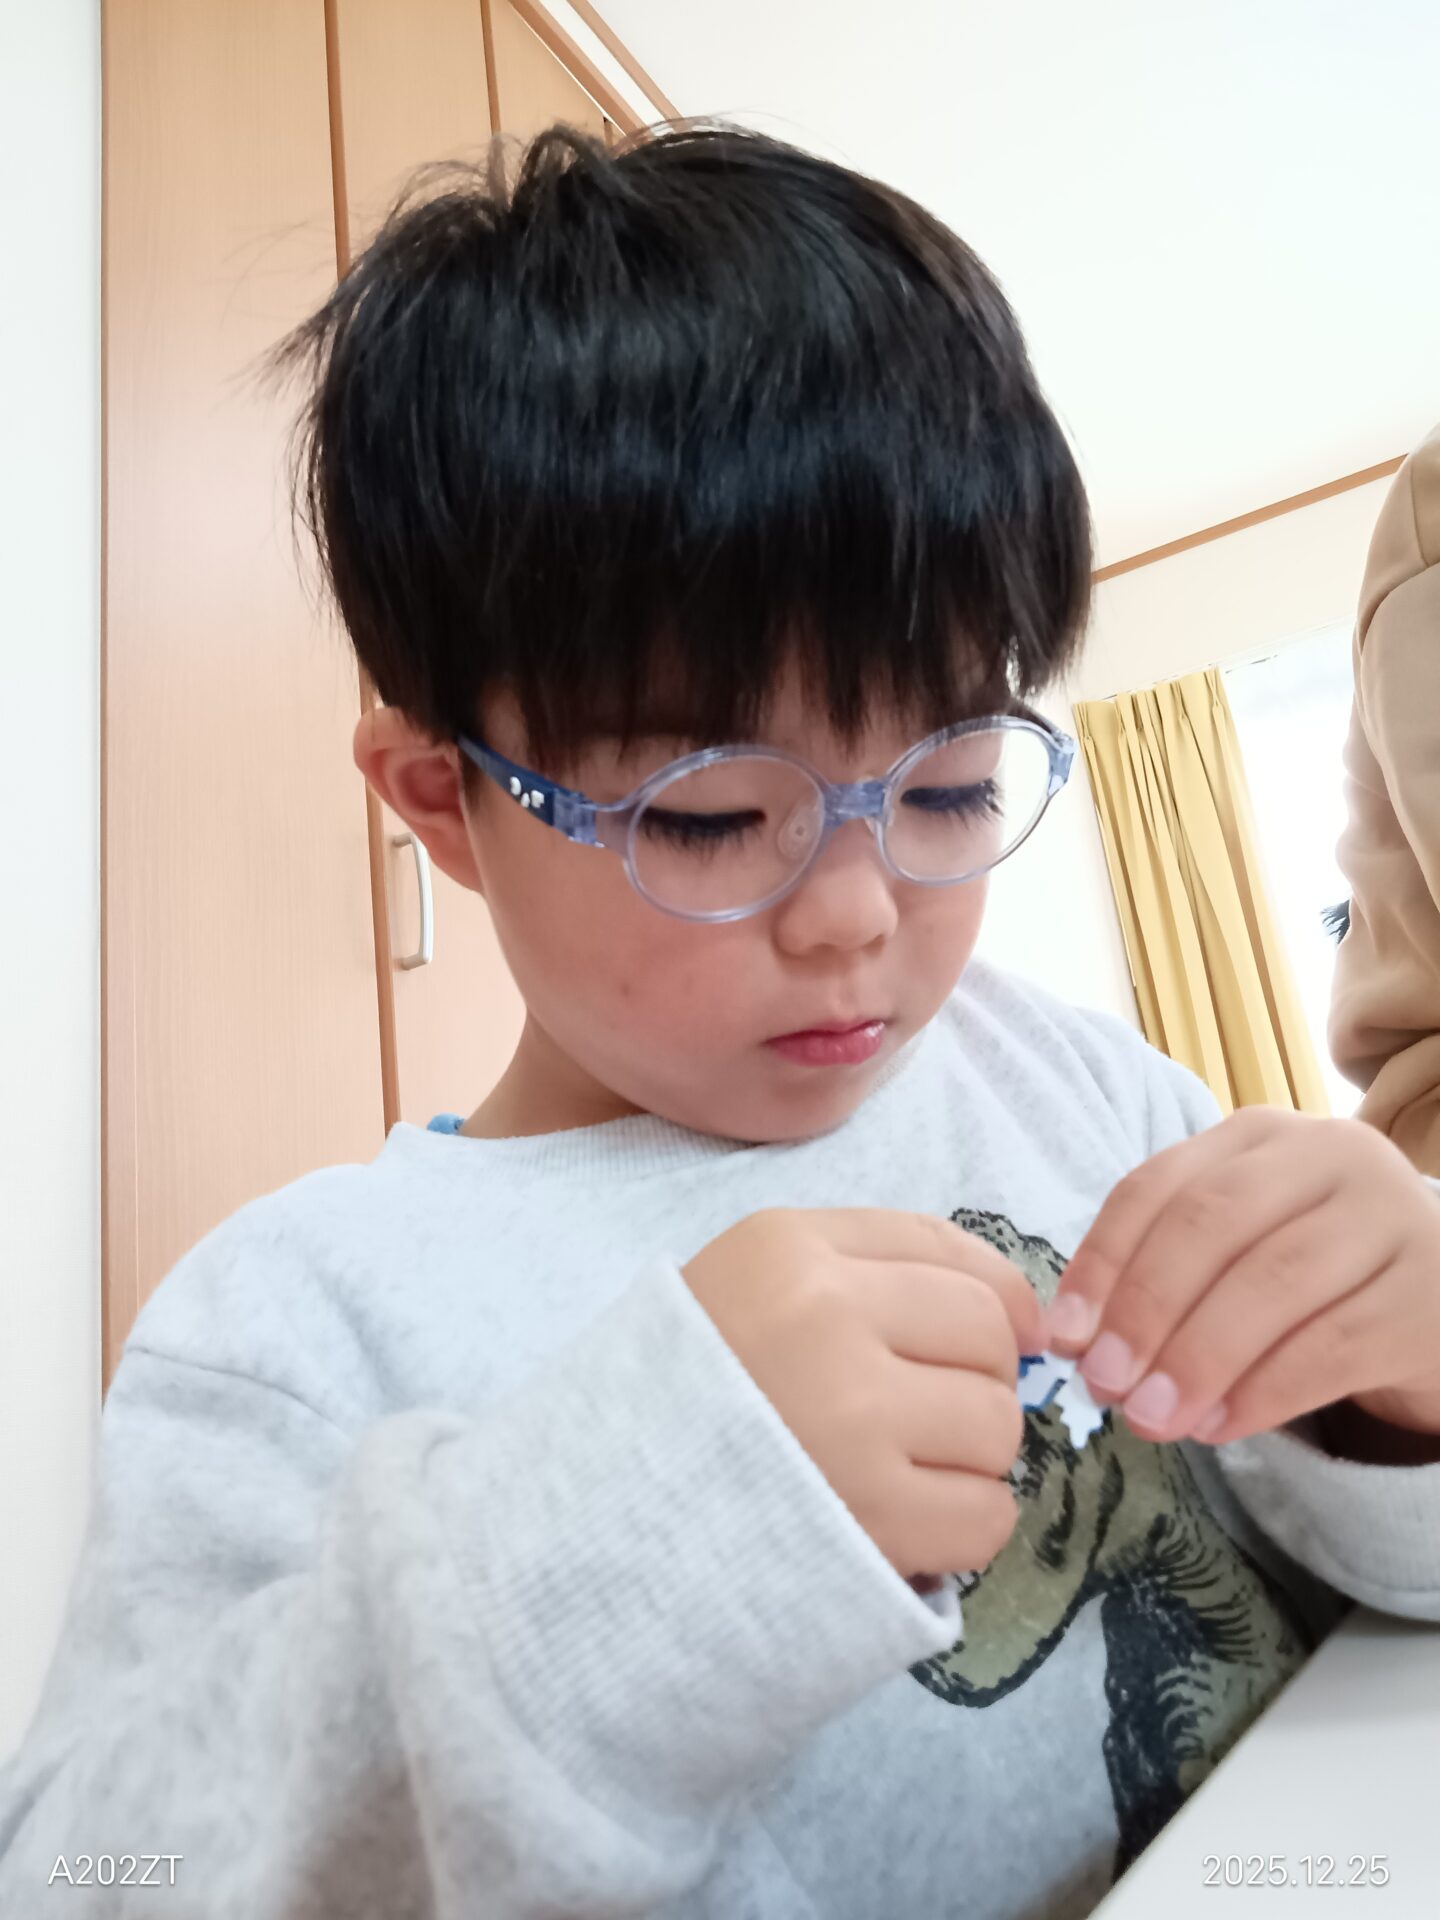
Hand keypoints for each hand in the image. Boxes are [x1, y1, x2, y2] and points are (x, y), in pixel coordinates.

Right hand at [683, 1208, 1043, 1580]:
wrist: (603, 1501)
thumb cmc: (691, 1386)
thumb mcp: (756, 1281)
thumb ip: (871, 1267)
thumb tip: (1025, 1315)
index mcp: (792, 1250)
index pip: (950, 1251)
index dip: (1003, 1299)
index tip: (1008, 1335)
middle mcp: (825, 1319)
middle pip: (987, 1338)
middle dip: (979, 1380)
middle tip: (927, 1416)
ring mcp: (850, 1419)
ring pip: (997, 1427)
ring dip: (971, 1458)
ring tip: (908, 1469)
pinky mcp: (869, 1517)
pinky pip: (987, 1515)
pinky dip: (967, 1526)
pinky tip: (913, 1521)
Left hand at [1044, 1107, 1439, 1446]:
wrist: (1434, 1305)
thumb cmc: (1311, 1277)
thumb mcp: (1236, 1249)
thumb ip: (1161, 1273)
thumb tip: (1076, 1341)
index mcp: (1260, 1135)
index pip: (1159, 1184)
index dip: (1103, 1262)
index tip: (1064, 1337)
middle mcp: (1331, 1154)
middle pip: (1214, 1223)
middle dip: (1147, 1309)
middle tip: (1105, 1385)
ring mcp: (1390, 1217)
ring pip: (1274, 1282)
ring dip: (1198, 1358)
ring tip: (1153, 1417)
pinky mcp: (1428, 1294)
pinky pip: (1333, 1345)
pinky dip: (1264, 1392)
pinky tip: (1218, 1425)